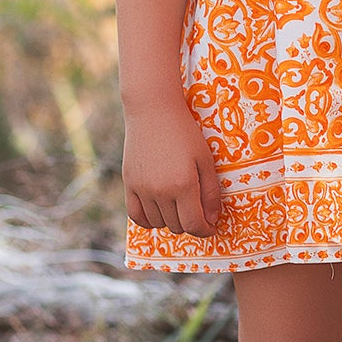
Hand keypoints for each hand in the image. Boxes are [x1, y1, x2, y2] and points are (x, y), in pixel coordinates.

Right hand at [121, 99, 223, 237]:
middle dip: (191, 223)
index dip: (205, 230)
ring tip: (179, 207)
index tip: (210, 226)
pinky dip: (148, 220)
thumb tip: (212, 219)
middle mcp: (160, 191)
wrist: (153, 111)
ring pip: (158, 223)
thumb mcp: (205, 160)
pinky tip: (159, 212)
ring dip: (171, 221)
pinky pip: (136, 216)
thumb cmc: (185, 132)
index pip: (194, 225)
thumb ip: (211, 192)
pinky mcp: (129, 184)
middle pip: (177, 226)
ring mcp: (142, 189)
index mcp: (183, 185)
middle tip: (197, 212)